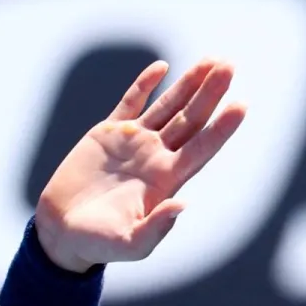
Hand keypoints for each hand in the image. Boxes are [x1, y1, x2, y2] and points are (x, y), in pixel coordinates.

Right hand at [34, 60, 245, 272]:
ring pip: (169, 106)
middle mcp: (157, 156)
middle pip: (192, 119)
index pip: (202, 148)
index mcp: (167, 180)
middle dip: (211, 93)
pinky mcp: (108, 133)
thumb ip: (156, 228)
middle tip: (230, 65)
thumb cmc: (99, 243)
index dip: (222, 127)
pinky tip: (162, 67)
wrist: (63, 231)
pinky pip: (131, 102)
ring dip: (189, 84)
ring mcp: (135, 142)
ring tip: (212, 61)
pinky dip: (145, 84)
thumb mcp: (130, 244)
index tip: (242, 105)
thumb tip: (181, 204)